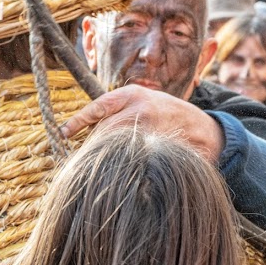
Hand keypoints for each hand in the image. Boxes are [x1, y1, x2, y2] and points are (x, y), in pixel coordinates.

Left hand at [60, 85, 224, 161]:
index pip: (98, 106)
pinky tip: (122, 170)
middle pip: (105, 129)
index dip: (79, 120)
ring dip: (106, 155)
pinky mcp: (159, 145)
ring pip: (116, 144)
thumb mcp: (141, 102)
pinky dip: (124, 164)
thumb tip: (85, 129)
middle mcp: (140, 108)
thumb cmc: (164, 114)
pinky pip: (133, 157)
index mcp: (132, 94)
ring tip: (100, 165)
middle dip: (92, 144)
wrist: (203, 128)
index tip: (63, 133)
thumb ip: (116, 111)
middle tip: (82, 157)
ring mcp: (151, 127)